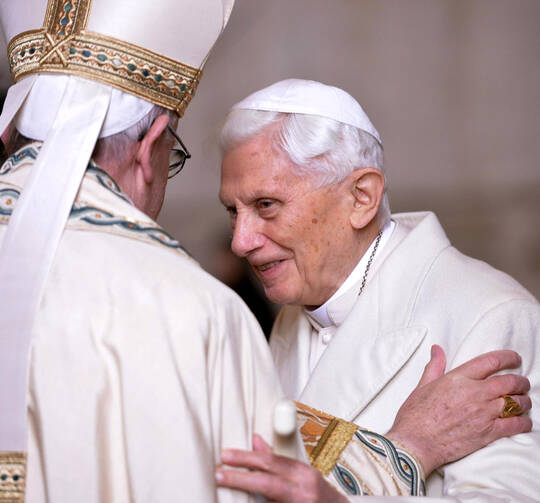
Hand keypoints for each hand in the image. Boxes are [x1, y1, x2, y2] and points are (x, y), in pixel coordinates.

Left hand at [216, 434, 347, 502]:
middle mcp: (303, 490)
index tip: (226, 456)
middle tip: (218, 473)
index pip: (271, 462)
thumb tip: (255, 440)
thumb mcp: (301, 474)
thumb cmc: (320, 495)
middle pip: (266, 482)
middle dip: (239, 477)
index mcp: (303, 473)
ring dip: (245, 494)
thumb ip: (277, 461)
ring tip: (225, 487)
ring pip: (267, 500)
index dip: (246, 458)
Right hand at [386, 345, 531, 476]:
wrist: (416, 442)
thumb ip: (434, 366)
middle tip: (522, 382)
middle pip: (510, 381)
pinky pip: (515, 425)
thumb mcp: (422, 385)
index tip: (514, 358)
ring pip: (516, 402)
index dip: (508, 357)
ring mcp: (483, 413)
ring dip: (524, 400)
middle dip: (520, 381)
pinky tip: (523, 421)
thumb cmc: (415, 415)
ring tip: (523, 401)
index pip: (491, 362)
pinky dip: (524, 422)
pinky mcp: (488, 433)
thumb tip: (437, 350)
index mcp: (458, 378)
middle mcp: (474, 393)